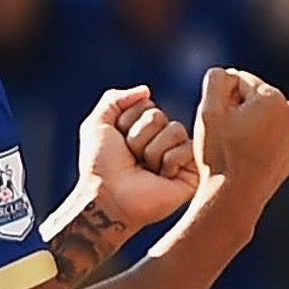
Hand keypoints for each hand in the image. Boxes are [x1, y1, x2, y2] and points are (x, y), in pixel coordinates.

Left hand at [74, 83, 198, 230]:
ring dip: (150, 150)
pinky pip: (187, 148)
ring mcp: (177, 156)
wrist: (106, 198)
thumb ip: (114, 99)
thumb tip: (146, 90)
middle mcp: (162, 141)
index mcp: (143, 130)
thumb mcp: (96, 125)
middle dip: (138, 136)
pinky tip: (159, 177)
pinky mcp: (191, 172)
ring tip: (143, 169)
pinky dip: (167, 162)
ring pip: (174, 130)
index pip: (146, 105)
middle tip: (130, 158)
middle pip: (159, 116)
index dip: (127, 122)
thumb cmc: (99, 166)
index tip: (118, 143)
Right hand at [192, 67, 288, 207]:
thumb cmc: (219, 155)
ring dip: (249, 126)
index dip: (220, 97)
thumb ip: (215, 81)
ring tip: (233, 149)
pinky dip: (260, 144)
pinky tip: (246, 159)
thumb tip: (224, 72)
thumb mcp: (208, 112)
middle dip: (238, 110)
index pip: (240, 80)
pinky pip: (273, 140)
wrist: (233, 198)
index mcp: (273, 98)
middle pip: (256, 99)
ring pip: (265, 119)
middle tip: (221, 136)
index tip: (214, 120)